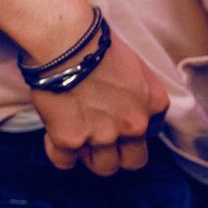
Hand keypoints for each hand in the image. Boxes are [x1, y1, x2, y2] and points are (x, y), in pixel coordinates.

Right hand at [30, 36, 167, 175]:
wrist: (65, 40)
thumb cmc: (96, 42)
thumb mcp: (134, 66)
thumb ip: (137, 93)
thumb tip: (121, 104)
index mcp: (154, 104)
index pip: (149, 134)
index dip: (130, 131)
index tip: (115, 122)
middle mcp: (134, 124)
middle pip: (133, 161)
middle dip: (117, 155)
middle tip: (98, 140)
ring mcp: (103, 135)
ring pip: (103, 167)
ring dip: (89, 155)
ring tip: (75, 136)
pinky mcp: (71, 140)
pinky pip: (65, 162)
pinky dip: (58, 152)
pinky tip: (54, 136)